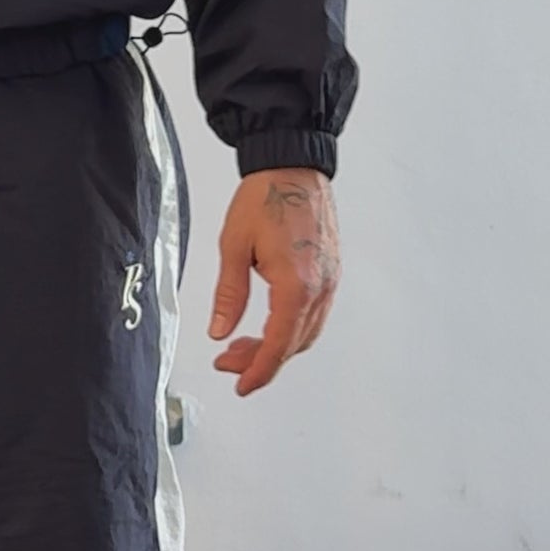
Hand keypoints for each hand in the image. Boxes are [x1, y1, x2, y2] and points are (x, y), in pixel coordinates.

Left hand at [208, 168, 339, 396]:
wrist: (293, 165)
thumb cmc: (265, 197)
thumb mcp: (234, 247)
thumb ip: (229, 294)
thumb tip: (220, 331)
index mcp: (296, 285)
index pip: (279, 345)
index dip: (259, 371)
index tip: (241, 386)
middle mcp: (320, 287)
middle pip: (293, 344)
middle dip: (261, 360)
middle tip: (228, 362)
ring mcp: (329, 280)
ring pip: (305, 332)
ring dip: (276, 345)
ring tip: (241, 345)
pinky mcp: (330, 272)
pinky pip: (313, 314)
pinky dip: (290, 328)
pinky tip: (267, 324)